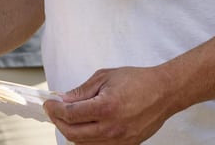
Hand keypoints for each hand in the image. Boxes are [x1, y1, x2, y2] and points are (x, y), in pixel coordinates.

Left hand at [45, 66, 179, 144]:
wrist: (165, 92)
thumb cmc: (138, 80)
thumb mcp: (107, 77)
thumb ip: (83, 91)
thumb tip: (63, 100)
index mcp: (106, 107)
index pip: (70, 114)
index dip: (54, 109)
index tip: (49, 103)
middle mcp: (111, 127)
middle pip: (72, 134)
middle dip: (58, 122)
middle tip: (54, 112)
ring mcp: (118, 140)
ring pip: (83, 144)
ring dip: (71, 132)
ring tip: (69, 118)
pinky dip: (87, 139)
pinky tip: (86, 126)